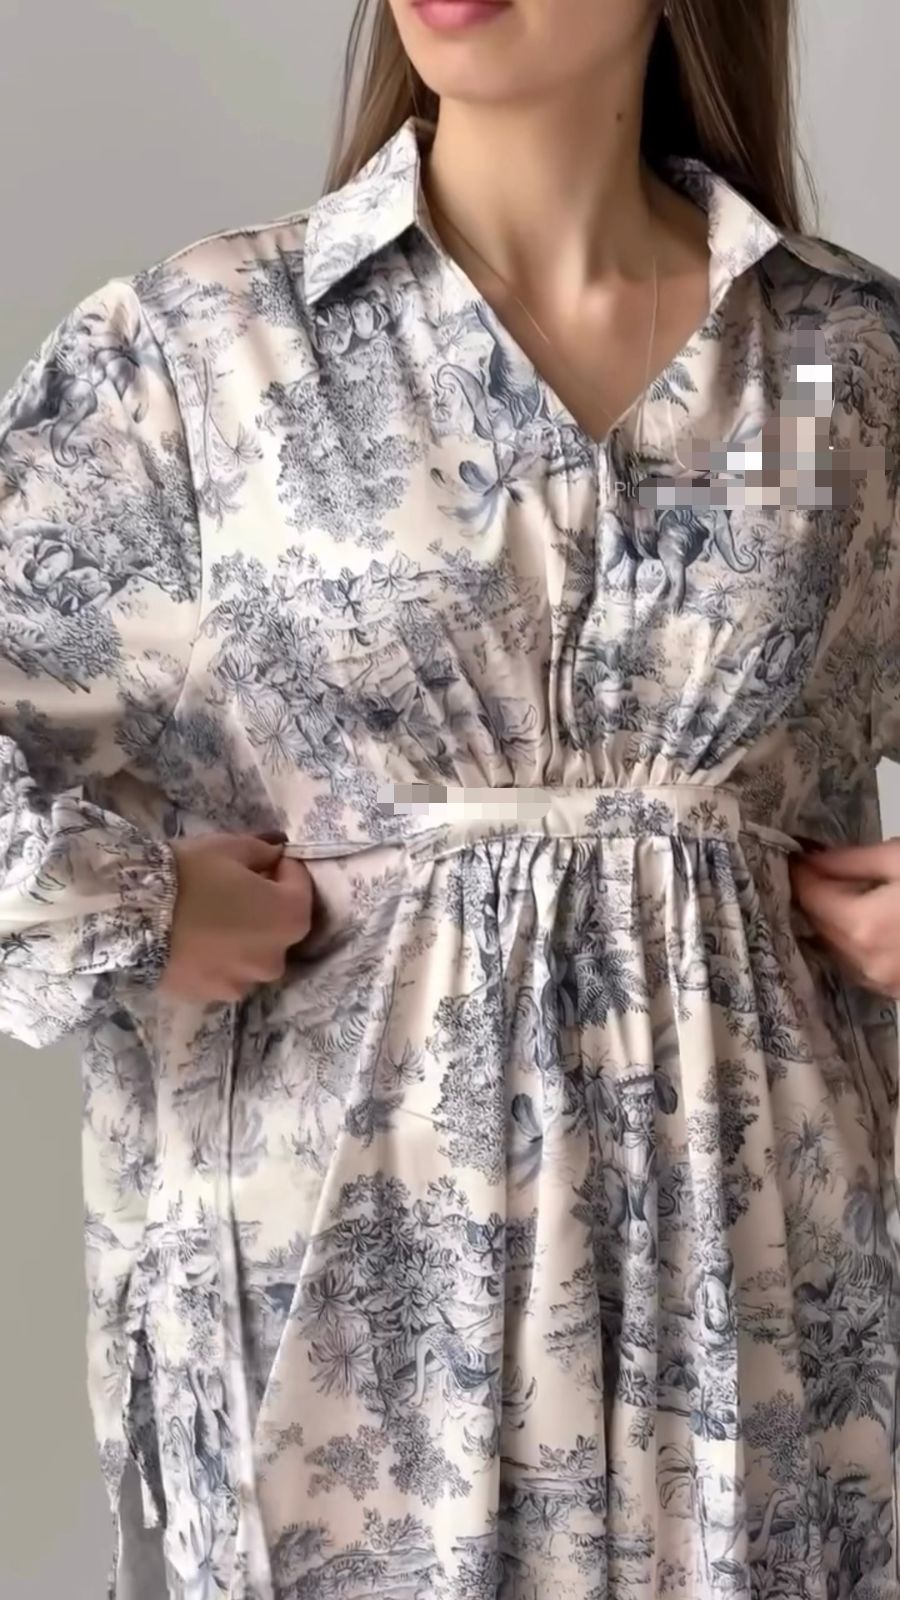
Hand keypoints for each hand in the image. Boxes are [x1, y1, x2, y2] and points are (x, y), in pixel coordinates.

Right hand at [159, 832, 313, 1002]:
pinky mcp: (213, 996)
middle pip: (279, 926)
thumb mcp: (228, 847)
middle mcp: (276, 957)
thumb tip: (275, 852)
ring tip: (213, 919)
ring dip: (244, 937)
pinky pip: (227, 972)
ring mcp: (244, 982)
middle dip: (267, 906)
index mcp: (289, 918)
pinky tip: (196, 943)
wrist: (131, 918)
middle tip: (236, 888)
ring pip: (253, 954)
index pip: (300, 886)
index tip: (265, 859)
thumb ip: (262, 850)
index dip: (284, 869)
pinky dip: (220, 959)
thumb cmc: (187, 876)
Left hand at [790, 839, 899, 995]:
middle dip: (813, 896)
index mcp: (862, 925)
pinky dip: (850, 942)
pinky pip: (856, 963)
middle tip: (813, 870)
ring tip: (838, 893)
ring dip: (829, 922)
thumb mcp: (899, 859)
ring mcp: (879, 980)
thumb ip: (851, 861)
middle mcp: (863, 961)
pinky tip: (861, 921)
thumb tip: (813, 859)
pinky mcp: (892, 990)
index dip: (798, 874)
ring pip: (834, 947)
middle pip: (817, 925)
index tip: (793, 856)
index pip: (809, 898)